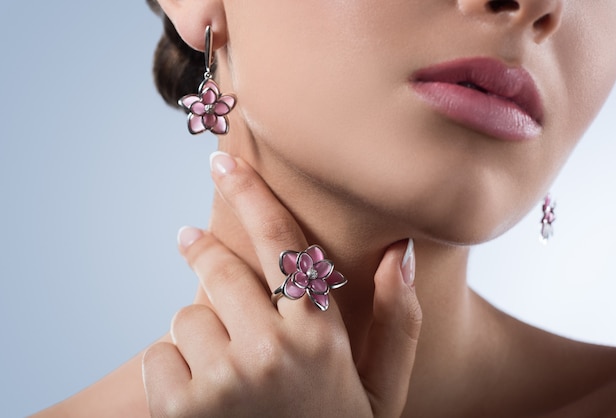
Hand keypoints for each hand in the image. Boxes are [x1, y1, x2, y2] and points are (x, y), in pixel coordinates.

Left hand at [142, 152, 421, 417]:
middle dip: (203, 253)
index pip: (283, 244)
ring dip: (200, 333)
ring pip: (187, 315)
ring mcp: (223, 381)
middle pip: (220, 269)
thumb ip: (399, 322)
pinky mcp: (180, 409)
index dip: (253, 194)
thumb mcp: (381, 391)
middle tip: (190, 240)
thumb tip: (402, 253)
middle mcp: (272, 351)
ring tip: (225, 367)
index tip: (225, 163)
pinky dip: (173, 369)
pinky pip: (159, 354)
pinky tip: (202, 397)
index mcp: (322, 338)